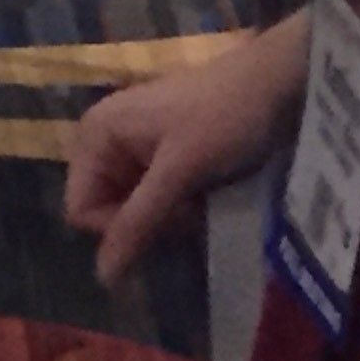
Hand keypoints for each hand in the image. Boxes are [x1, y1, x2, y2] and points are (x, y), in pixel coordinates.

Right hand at [66, 22, 307, 284]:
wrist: (277, 83)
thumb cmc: (224, 119)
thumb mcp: (179, 172)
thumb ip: (138, 221)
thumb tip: (102, 277)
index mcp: (96, 135)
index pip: (82, 209)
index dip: (120, 227)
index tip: (167, 215)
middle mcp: (106, 139)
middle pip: (108, 210)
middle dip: (148, 220)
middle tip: (190, 205)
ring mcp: (134, 144)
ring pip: (135, 207)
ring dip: (169, 214)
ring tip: (203, 197)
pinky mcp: (162, 152)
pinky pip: (155, 195)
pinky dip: (179, 203)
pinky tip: (205, 192)